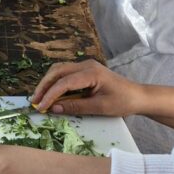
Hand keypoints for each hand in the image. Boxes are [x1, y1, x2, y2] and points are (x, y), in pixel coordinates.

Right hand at [30, 60, 144, 116]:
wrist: (138, 96)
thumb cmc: (122, 102)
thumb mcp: (99, 107)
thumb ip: (76, 107)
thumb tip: (54, 109)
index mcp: (91, 72)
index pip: (64, 82)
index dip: (50, 95)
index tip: (41, 107)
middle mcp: (86, 65)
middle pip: (57, 71)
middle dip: (44, 86)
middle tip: (34, 101)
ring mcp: (85, 65)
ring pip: (59, 70)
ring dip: (48, 82)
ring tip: (40, 97)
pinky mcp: (85, 70)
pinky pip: (65, 73)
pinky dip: (55, 82)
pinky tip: (51, 93)